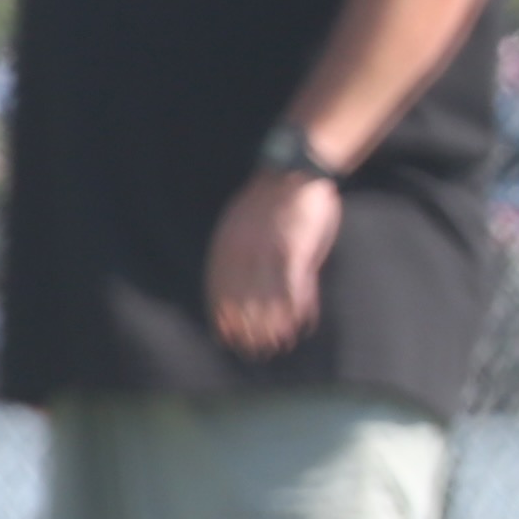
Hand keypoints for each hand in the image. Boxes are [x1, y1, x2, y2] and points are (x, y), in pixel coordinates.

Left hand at [209, 170, 341, 359]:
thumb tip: (234, 279)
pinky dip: (297, 308)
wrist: (295, 168)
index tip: (225, 337)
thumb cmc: (272, 196)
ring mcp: (269, 250)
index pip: (218, 288)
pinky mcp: (295, 248)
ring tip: (278, 345)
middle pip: (242, 299)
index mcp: (226, 243)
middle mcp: (243, 250)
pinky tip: (301, 324)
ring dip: (273, 325)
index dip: (221, 315)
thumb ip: (239, 251)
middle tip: (253, 351)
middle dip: (247, 328)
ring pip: (267, 298)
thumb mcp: (243, 222)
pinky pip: (293, 287)